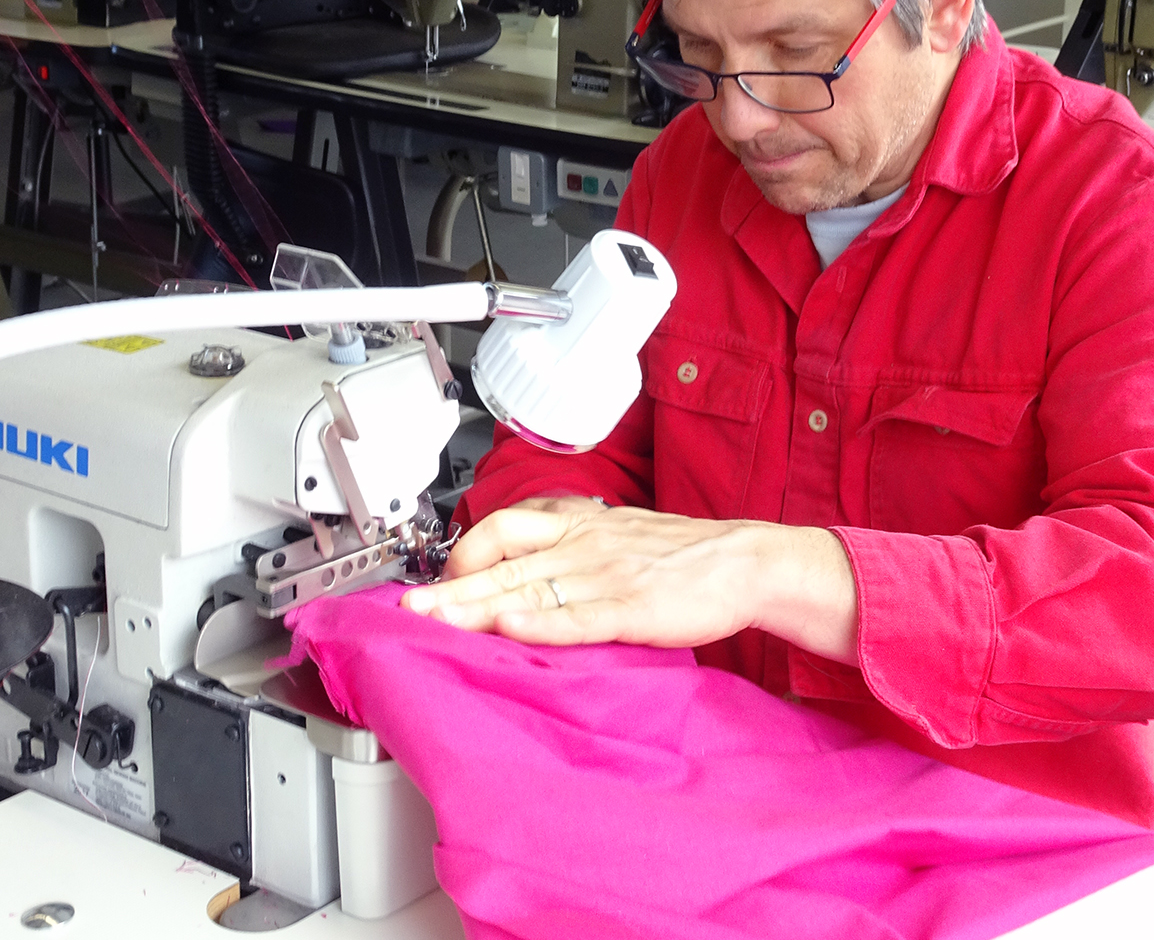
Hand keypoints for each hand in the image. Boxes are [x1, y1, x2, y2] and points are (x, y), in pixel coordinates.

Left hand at [402, 503, 859, 662]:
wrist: (744, 560)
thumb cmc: (682, 555)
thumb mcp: (617, 535)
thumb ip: (570, 550)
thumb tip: (525, 577)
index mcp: (579, 522)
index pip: (505, 527)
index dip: (464, 552)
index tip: (437, 579)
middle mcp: (584, 543)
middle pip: (503, 561)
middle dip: (451, 587)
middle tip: (410, 607)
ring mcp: (606, 574)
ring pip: (529, 588)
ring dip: (477, 608)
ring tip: (437, 623)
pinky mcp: (631, 606)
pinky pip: (577, 615)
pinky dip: (541, 624)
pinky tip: (512, 631)